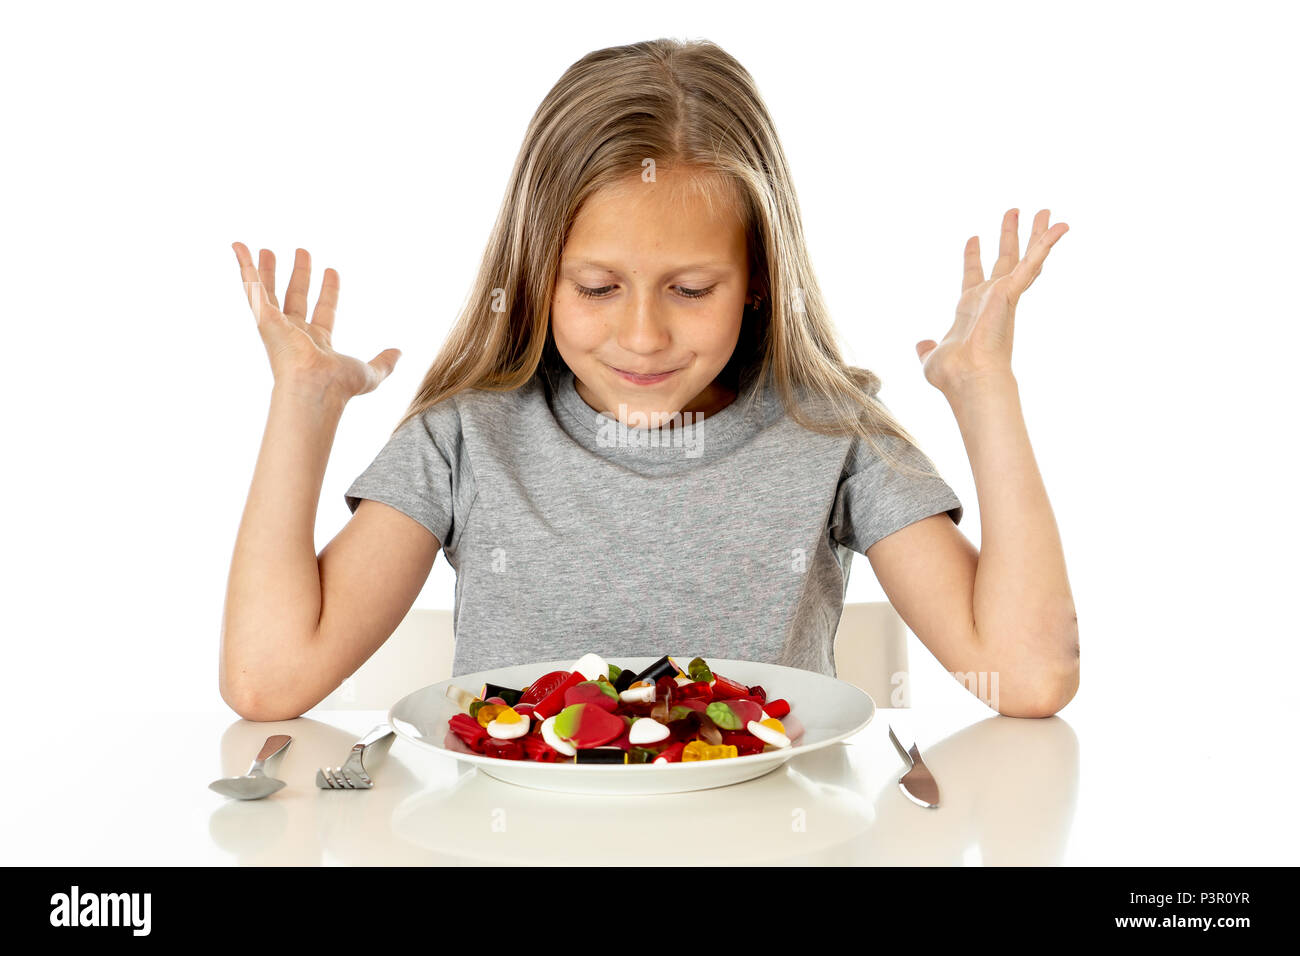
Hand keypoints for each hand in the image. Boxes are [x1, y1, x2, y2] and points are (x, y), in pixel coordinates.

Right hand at [232, 243, 401, 400]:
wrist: (315, 387)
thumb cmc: (339, 386)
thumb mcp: (370, 372)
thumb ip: (385, 362)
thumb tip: (400, 353)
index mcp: (317, 342)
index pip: (324, 310)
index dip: (329, 291)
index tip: (332, 271)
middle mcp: (294, 333)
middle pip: (296, 297)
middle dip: (300, 275)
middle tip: (303, 253)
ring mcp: (276, 324)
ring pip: (269, 291)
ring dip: (268, 270)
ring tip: (266, 249)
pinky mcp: (263, 316)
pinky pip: (251, 285)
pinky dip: (243, 265)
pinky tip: (238, 246)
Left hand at [916, 209, 1067, 395]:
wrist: (968, 377)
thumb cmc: (953, 374)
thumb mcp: (932, 357)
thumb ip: (927, 348)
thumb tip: (922, 345)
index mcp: (972, 309)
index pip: (973, 277)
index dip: (972, 257)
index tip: (973, 238)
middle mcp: (991, 299)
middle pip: (1004, 260)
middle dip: (1008, 236)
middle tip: (1013, 211)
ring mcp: (1004, 294)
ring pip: (1025, 257)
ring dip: (1036, 233)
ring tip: (1045, 210)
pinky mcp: (1012, 291)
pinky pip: (1033, 262)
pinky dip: (1047, 243)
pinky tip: (1061, 226)